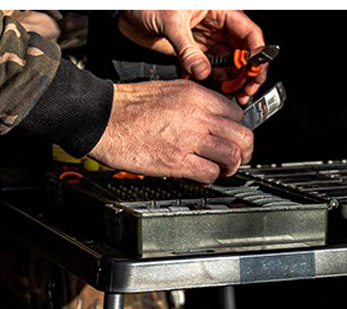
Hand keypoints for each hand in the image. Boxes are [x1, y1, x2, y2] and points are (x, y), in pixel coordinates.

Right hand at [89, 80, 253, 183]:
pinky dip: (209, 178)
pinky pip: (210, 173)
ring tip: (219, 170)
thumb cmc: (129, 107)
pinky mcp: (177, 161)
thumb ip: (195, 105)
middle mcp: (197, 115)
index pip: (237, 114)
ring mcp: (188, 138)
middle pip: (243, 136)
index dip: (238, 131)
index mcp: (196, 95)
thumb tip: (212, 122)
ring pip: (232, 156)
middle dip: (244, 152)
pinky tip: (200, 176)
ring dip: (230, 168)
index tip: (233, 140)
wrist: (103, 117)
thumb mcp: (169, 92)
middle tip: (236, 160)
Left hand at [118, 10, 266, 104]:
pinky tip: (211, 89)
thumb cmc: (148, 4)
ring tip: (231, 95)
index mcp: (220, 10)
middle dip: (247, 74)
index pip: (249, 34)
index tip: (254, 74)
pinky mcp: (197, 53)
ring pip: (231, 64)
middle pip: (244, 53)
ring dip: (232, 81)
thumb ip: (187, 49)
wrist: (128, 16)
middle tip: (244, 92)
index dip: (256, 55)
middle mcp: (218, 25)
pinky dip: (214, 82)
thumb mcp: (171, 22)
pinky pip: (213, 70)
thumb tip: (203, 72)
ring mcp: (209, 41)